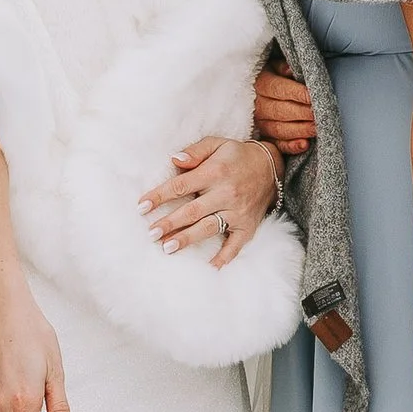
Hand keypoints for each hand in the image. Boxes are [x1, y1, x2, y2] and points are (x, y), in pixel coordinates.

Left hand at [144, 134, 280, 267]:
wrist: (271, 167)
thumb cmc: (237, 156)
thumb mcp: (217, 143)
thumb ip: (195, 151)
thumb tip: (174, 159)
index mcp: (215, 172)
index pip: (181, 186)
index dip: (159, 196)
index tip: (141, 207)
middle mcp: (226, 193)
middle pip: (192, 211)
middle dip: (169, 223)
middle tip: (151, 233)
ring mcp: (238, 212)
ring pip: (208, 228)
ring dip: (187, 239)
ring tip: (167, 248)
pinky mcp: (248, 226)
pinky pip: (235, 245)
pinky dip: (223, 258)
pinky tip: (209, 268)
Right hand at [252, 64, 318, 156]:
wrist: (256, 90)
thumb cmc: (273, 75)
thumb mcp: (275, 65)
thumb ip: (284, 67)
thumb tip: (290, 70)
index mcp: (261, 84)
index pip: (279, 89)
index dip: (297, 94)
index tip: (314, 96)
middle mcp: (257, 105)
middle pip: (281, 111)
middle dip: (303, 113)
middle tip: (320, 113)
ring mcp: (260, 123)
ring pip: (280, 129)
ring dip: (301, 130)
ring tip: (318, 127)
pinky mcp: (265, 138)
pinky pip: (277, 146)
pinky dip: (291, 147)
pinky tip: (305, 144)